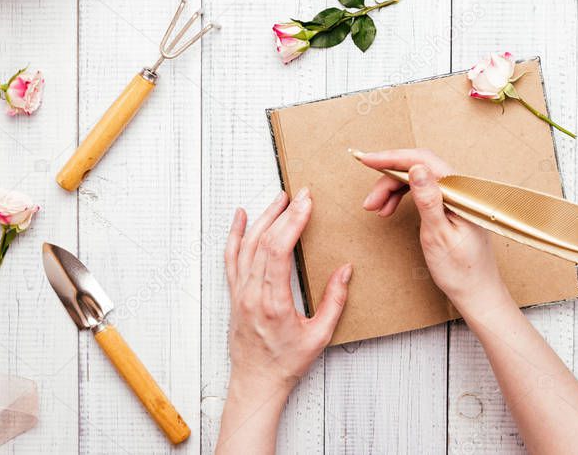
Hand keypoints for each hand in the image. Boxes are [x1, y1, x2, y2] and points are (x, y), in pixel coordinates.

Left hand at [224, 189, 351, 395]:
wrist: (256, 382)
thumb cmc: (286, 363)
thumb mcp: (319, 335)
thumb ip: (334, 301)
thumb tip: (346, 270)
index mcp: (273, 302)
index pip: (279, 250)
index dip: (293, 222)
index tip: (306, 203)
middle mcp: (251, 293)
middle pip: (264, 241)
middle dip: (284, 213)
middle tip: (301, 194)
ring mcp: (239, 292)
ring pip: (247, 245)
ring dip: (264, 217)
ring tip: (280, 198)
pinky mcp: (234, 294)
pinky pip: (231, 257)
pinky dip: (235, 234)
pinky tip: (242, 217)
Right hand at [358, 149, 509, 314]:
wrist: (477, 293)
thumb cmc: (461, 270)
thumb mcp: (438, 235)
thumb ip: (428, 199)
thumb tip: (416, 168)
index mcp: (462, 193)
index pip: (424, 161)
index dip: (392, 158)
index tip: (367, 160)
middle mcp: (462, 190)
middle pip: (419, 168)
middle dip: (389, 180)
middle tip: (369, 202)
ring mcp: (456, 197)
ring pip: (418, 179)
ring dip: (393, 190)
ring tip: (377, 209)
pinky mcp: (451, 205)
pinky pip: (424, 191)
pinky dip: (404, 197)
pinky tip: (390, 209)